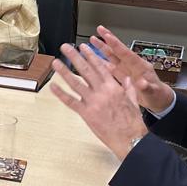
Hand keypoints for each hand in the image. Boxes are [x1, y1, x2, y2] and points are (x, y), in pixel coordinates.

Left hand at [49, 42, 147, 160]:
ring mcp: (93, 102)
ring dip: (64, 72)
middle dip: (74, 57)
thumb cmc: (132, 122)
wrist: (130, 138)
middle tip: (65, 47)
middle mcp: (102, 91)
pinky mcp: (86, 114)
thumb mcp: (133, 101)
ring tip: (55, 62)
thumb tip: (127, 78)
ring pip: (76, 83)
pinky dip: (61, 94)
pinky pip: (71, 102)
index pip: (100, 66)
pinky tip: (53, 86)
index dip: (90, 55)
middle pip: (86, 70)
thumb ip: (129, 88)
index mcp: (114, 87)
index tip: (83, 47)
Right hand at [87, 26, 174, 114]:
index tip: (107, 35)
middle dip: (107, 40)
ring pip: (112, 57)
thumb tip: (142, 84)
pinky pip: (110, 68)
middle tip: (99, 29)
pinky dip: (101, 63)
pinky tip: (93, 60)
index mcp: (139, 66)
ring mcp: (126, 71)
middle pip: (117, 51)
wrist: (159, 101)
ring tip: (93, 40)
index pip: (125, 53)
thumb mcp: (153, 92)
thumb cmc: (158, 95)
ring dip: (102, 49)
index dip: (116, 44)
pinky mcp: (122, 77)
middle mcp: (131, 66)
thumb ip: (147, 88)